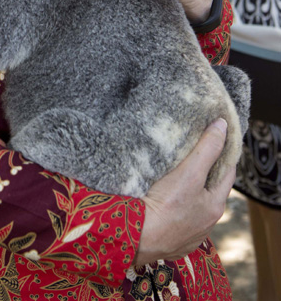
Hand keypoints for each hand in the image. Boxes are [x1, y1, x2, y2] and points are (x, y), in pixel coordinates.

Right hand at [134, 118, 233, 264]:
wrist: (137, 239)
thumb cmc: (166, 206)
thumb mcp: (189, 172)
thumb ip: (207, 149)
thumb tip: (223, 126)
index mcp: (215, 206)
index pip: (227, 172)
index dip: (224, 153)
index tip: (217, 137)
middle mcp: (207, 223)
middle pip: (210, 190)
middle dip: (205, 171)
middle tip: (194, 150)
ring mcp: (190, 234)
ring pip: (194, 205)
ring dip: (189, 190)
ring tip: (176, 172)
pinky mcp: (172, 241)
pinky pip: (178, 219)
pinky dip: (175, 206)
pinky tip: (163, 198)